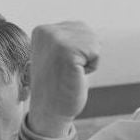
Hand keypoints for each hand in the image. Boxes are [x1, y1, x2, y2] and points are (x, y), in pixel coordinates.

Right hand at [29, 21, 99, 137]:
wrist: (50, 111)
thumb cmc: (59, 85)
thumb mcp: (59, 53)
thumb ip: (69, 38)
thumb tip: (95, 30)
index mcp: (43, 30)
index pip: (81, 27)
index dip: (80, 50)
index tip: (62, 65)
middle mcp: (47, 31)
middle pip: (89, 32)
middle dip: (86, 54)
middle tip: (68, 71)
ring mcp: (56, 40)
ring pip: (94, 41)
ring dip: (89, 60)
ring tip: (72, 73)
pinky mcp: (67, 52)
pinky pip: (96, 53)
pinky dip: (92, 67)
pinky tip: (75, 76)